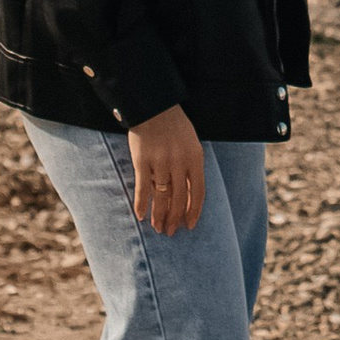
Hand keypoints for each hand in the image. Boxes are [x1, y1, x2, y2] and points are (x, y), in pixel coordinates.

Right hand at [128, 105, 206, 235]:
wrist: (155, 107)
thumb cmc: (175, 126)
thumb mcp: (191, 144)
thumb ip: (191, 167)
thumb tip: (188, 195)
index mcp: (195, 158)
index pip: (198, 192)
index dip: (194, 211)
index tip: (190, 226)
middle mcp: (179, 162)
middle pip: (179, 198)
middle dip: (175, 218)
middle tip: (171, 232)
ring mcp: (160, 162)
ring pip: (161, 197)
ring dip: (159, 216)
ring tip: (158, 228)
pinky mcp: (142, 161)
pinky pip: (142, 188)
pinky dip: (141, 204)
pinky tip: (140, 216)